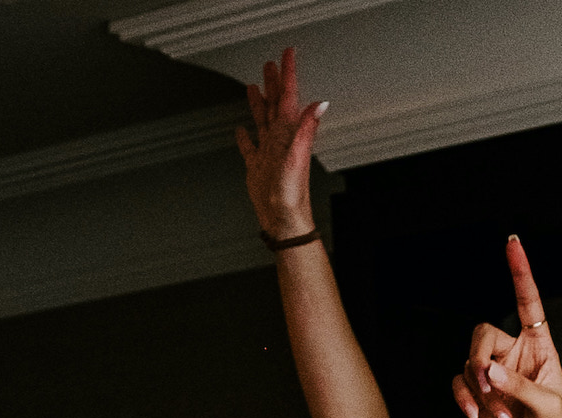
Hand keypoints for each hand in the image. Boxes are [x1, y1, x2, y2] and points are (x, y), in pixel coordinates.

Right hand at [235, 48, 324, 243]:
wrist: (283, 220)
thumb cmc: (291, 195)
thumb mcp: (299, 158)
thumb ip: (308, 128)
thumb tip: (320, 105)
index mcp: (288, 133)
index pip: (288, 96)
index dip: (288, 74)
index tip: (288, 53)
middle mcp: (279, 140)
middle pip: (275, 103)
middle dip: (274, 82)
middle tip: (271, 63)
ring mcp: (268, 153)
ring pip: (263, 120)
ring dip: (259, 102)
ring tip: (255, 86)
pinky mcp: (257, 167)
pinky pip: (249, 147)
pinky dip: (244, 136)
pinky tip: (240, 129)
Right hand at [455, 238, 561, 417]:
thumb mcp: (549, 407)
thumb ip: (520, 387)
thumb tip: (490, 373)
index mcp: (540, 348)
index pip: (527, 303)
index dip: (520, 274)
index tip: (513, 245)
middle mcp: (515, 355)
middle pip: (482, 334)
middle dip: (479, 359)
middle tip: (488, 385)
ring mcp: (495, 374)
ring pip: (469, 364)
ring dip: (479, 391)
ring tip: (498, 415)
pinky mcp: (479, 395)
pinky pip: (460, 384)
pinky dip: (464, 399)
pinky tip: (476, 417)